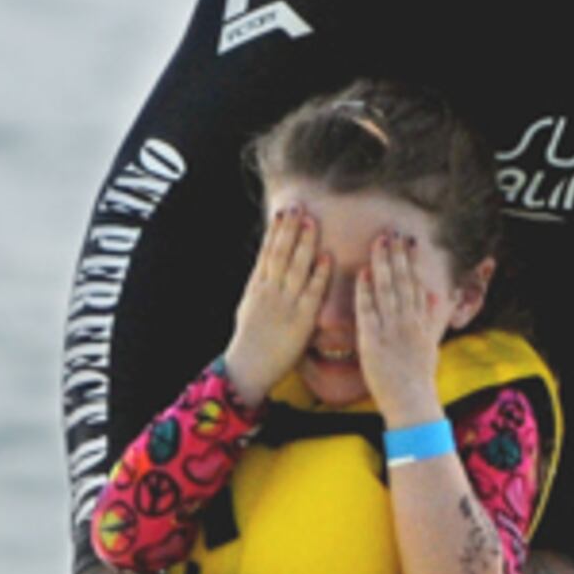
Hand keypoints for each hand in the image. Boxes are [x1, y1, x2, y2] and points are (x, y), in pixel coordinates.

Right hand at [221, 208, 327, 397]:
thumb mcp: (249, 308)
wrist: (247, 367)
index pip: (267, 252)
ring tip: (311, 221)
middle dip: (290, 229)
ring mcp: (284, 304)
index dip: (276, 231)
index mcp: (257, 287)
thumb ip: (261, 289)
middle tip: (298, 206)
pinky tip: (326, 257)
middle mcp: (269, 291)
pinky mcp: (300, 319)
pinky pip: (311, 293)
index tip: (284, 212)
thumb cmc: (250, 342)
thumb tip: (267, 271)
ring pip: (295, 266)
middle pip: (280, 253)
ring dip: (304, 243)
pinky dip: (319, 274)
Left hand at [353, 232, 452, 429]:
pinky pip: (369, 312)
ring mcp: (392, 330)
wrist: (411, 401)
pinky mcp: (374, 341)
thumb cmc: (419, 377)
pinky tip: (363, 274)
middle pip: (403, 280)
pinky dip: (366, 292)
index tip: (408, 240)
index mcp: (420, 321)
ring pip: (388, 290)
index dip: (411, 261)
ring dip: (383, 264)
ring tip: (379, 241)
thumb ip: (432, 317)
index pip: (415, 283)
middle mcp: (408, 321)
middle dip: (397, 254)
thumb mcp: (431, 343)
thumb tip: (438, 294)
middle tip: (391, 231)